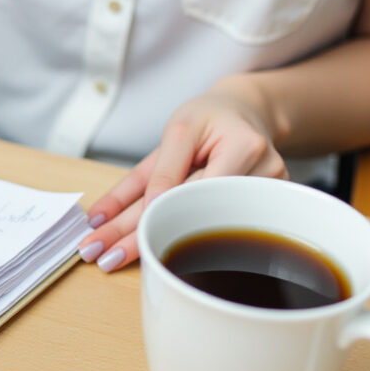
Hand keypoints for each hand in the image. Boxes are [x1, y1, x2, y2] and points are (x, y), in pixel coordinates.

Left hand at [79, 77, 287, 271]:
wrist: (246, 113)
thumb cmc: (210, 118)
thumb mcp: (180, 128)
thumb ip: (160, 170)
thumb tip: (140, 210)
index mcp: (244, 147)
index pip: (188, 188)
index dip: (148, 213)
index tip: (108, 238)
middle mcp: (261, 176)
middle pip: (189, 213)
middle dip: (142, 235)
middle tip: (104, 257)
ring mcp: (265, 196)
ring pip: (194, 224)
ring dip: (153, 239)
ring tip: (115, 257)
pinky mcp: (261, 209)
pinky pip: (205, 223)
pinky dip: (174, 233)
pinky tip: (147, 251)